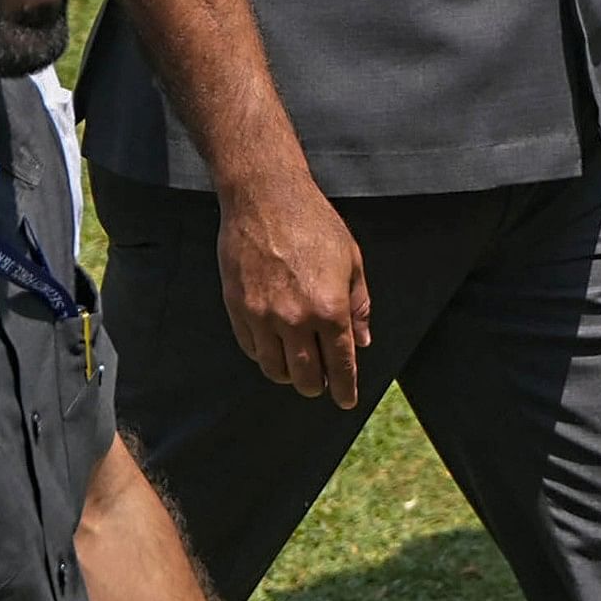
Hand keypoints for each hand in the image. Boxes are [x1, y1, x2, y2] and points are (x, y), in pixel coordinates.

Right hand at [219, 168, 373, 408]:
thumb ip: (359, 307)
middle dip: (317, 386)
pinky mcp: (236, 308)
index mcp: (330, 309)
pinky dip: (265, 356)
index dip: (345, 387)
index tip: (347, 401)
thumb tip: (363, 341)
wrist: (266, 200)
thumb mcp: (352, 263)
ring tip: (298, 372)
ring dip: (289, 376)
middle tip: (322, 386)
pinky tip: (274, 351)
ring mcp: (261, 316)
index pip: (340, 364)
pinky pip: (251, 348)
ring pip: (274, 368)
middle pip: (305, 375)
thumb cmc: (316, 226)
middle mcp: (295, 319)